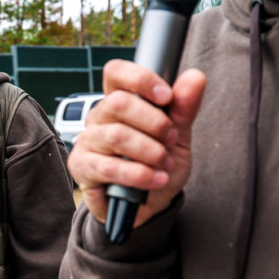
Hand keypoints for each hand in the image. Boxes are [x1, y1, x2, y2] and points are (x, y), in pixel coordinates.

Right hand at [68, 59, 205, 229]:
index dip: (140, 79)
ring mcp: (88, 141)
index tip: (166, 96)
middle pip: (118, 103)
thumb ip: (184, 107)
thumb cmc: (158, 164)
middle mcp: (99, 116)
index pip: (116, 73)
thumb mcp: (178, 136)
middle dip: (154, 122)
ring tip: (165, 164)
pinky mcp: (82, 167)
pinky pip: (108, 167)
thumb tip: (196, 77)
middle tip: (170, 139)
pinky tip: (156, 179)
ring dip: (150, 151)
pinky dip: (139, 174)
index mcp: (120, 100)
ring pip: (116, 135)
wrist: (149, 205)